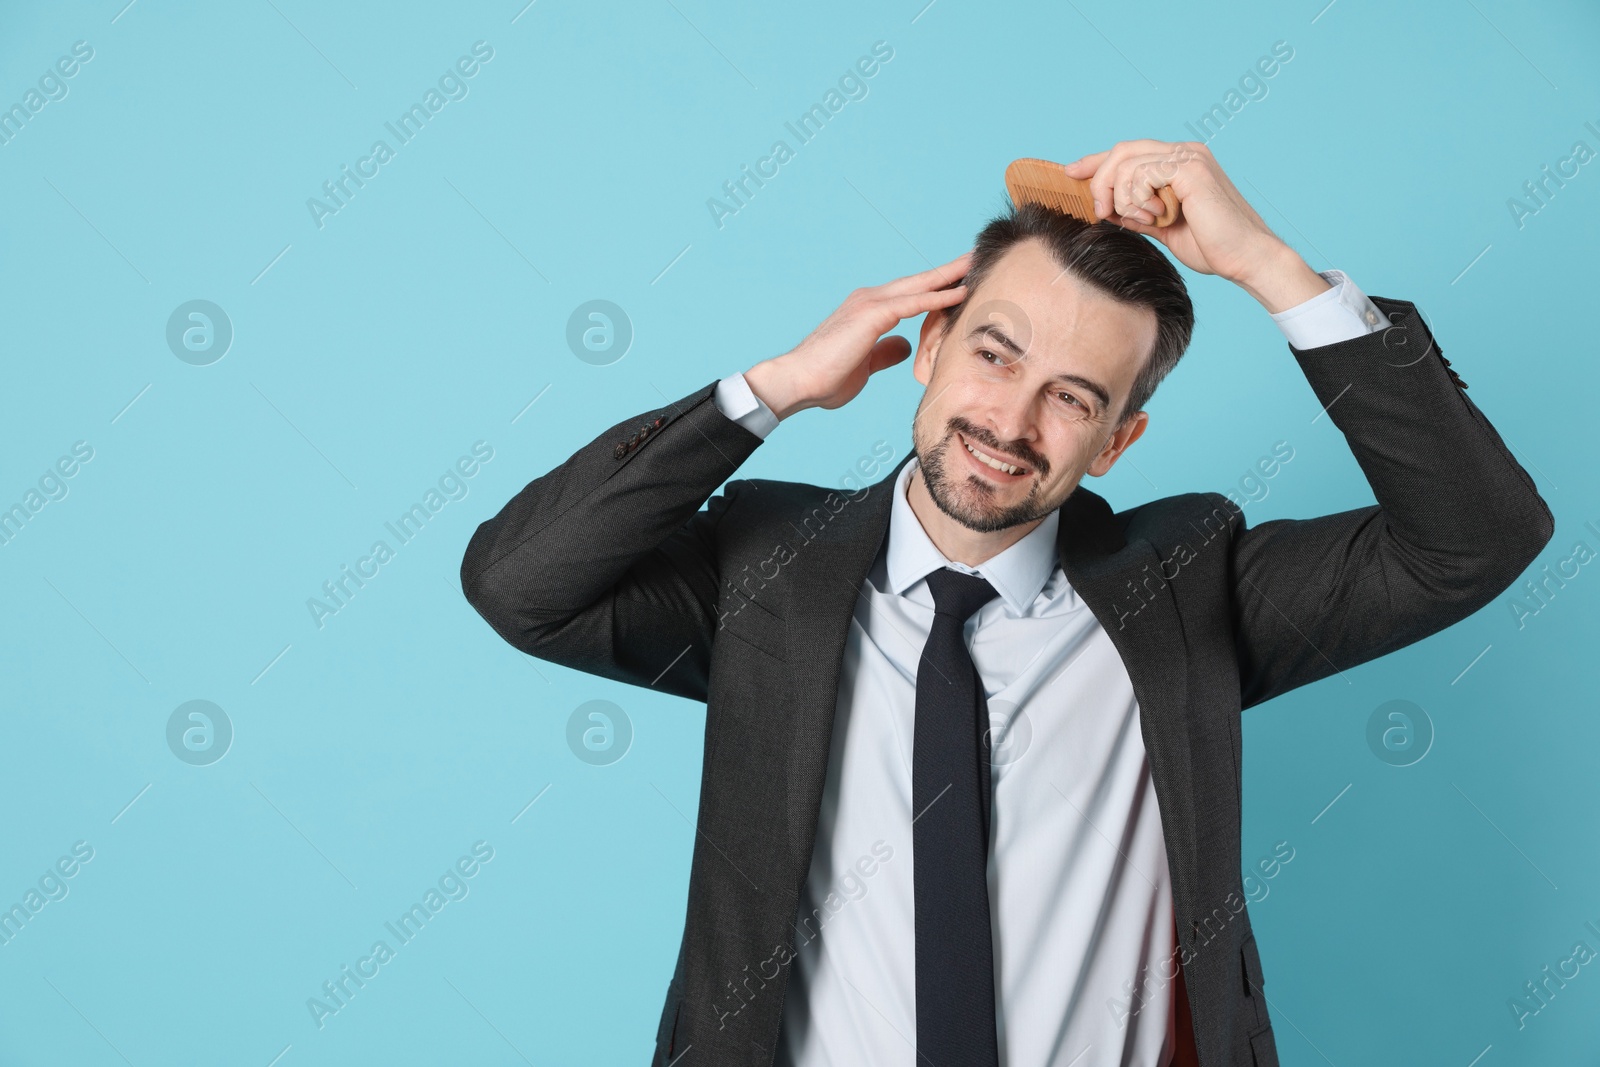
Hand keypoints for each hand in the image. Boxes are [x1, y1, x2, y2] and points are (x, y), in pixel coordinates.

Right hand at [744, 253, 971, 419]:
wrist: (797, 381)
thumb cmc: (825, 378)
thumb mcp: (865, 364)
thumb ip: (885, 351)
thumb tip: (905, 344)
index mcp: (868, 310)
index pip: (910, 294)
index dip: (936, 287)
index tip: (961, 281)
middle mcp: (870, 299)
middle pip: (919, 281)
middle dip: (949, 271)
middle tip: (976, 259)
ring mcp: (870, 304)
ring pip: (919, 285)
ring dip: (950, 275)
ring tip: (977, 265)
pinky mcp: (872, 315)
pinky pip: (913, 303)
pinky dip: (938, 296)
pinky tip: (961, 292)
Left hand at [1062, 140, 1328, 312]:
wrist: (1244, 259)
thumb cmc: (1211, 247)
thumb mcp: (1163, 228)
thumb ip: (1137, 214)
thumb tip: (1108, 210)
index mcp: (1179, 162)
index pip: (1128, 152)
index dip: (1096, 161)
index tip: (1071, 174)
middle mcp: (1184, 152)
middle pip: (1122, 150)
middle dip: (1101, 181)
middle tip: (1101, 212)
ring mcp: (1188, 157)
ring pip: (1127, 163)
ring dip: (1123, 198)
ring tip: (1143, 222)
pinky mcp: (1190, 168)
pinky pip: (1141, 175)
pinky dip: (1138, 200)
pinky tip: (1156, 218)